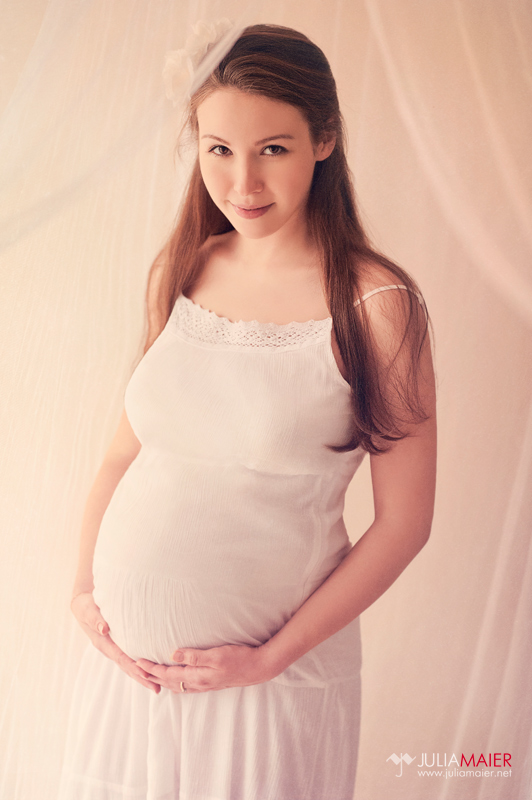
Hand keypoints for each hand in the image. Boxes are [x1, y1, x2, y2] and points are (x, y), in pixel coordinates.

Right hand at [70, 592, 159, 693]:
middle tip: (157, 688)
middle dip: (141, 678)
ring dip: (142, 676)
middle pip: (127, 667)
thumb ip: (96, 619)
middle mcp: (109, 649)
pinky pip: (130, 658)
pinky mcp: (118, 645)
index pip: (121, 657)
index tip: (145, 674)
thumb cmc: (86, 606)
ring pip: (129, 665)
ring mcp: (114, 649)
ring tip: (158, 686)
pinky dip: (140, 666)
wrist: (82, 605)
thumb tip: (104, 629)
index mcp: (103, 643)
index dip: (133, 666)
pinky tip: (152, 670)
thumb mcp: (88, 611)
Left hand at [136, 643, 276, 693]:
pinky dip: (175, 682)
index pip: (168, 674)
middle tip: (136, 669)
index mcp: (198, 676)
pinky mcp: (210, 682)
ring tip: (150, 674)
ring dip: (161, 680)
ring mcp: (204, 684)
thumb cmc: (239, 658)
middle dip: (152, 676)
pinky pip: (186, 685)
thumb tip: (173, 654)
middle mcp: (198, 683)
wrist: (258, 668)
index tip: (137, 662)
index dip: (152, 668)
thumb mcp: (216, 654)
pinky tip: (175, 679)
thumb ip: (194, 655)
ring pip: (176, 685)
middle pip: (169, 682)